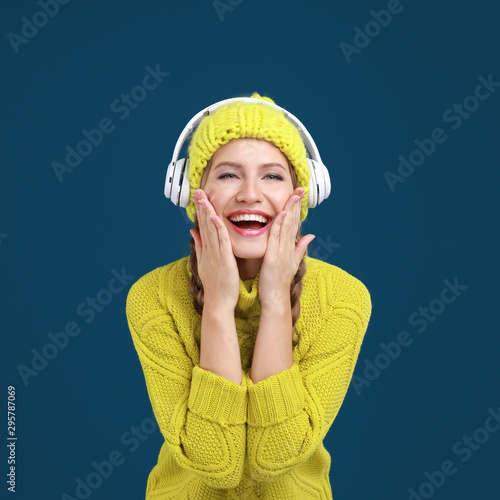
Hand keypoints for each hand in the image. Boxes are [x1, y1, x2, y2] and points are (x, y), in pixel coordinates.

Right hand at [189, 189, 239, 311]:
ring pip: (210, 230)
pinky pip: (221, 242)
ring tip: (203, 198)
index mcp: (207, 249)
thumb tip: (193, 231)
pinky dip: (217, 229)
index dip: (201, 210)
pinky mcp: (223, 260)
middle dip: (201, 207)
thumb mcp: (205, 262)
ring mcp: (215, 254)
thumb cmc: (216, 284)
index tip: (198, 196)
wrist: (218, 302)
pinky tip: (215, 217)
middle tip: (197, 190)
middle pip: (204, 224)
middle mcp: (209, 249)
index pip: (203, 226)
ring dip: (207, 213)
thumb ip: (200, 245)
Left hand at [258, 187, 314, 309]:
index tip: (299, 194)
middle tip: (300, 189)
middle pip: (293, 222)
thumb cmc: (279, 281)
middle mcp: (288, 247)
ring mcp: (282, 251)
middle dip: (296, 204)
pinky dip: (280, 225)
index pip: (294, 223)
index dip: (297, 208)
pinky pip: (276, 237)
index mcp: (290, 247)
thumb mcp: (292, 261)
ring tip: (294, 195)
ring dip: (290, 210)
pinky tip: (283, 213)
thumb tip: (311, 235)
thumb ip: (300, 247)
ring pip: (287, 226)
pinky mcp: (274, 257)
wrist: (276, 297)